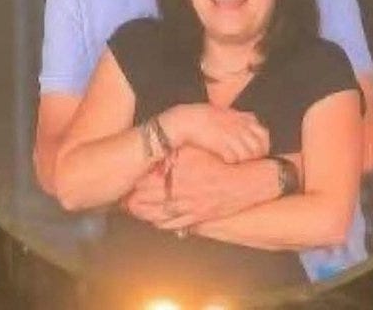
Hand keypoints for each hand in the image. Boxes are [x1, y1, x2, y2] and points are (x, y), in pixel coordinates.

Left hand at [123, 146, 276, 229]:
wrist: (251, 182)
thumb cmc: (228, 162)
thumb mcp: (202, 149)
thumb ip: (180, 151)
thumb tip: (162, 153)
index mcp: (180, 171)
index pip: (149, 179)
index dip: (134, 180)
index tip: (125, 179)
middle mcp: (182, 191)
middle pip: (149, 199)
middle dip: (133, 199)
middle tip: (121, 199)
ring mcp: (190, 207)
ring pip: (159, 214)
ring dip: (143, 213)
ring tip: (130, 210)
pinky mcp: (198, 217)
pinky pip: (174, 224)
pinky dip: (161, 223)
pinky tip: (153, 221)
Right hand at [159, 103, 268, 162]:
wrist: (187, 119)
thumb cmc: (205, 115)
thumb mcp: (227, 110)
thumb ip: (242, 115)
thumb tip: (254, 119)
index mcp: (241, 118)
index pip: (263, 134)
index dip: (264, 145)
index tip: (259, 153)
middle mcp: (238, 126)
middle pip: (257, 147)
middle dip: (255, 156)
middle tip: (247, 161)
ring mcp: (230, 135)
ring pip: (246, 154)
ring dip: (242, 159)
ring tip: (234, 160)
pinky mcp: (220, 144)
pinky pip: (233, 158)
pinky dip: (230, 160)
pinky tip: (224, 159)